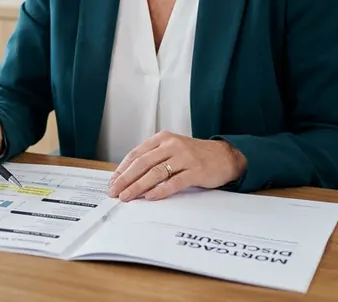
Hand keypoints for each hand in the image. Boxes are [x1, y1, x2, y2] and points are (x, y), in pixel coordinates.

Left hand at [107, 131, 246, 201]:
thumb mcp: (172, 149)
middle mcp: (172, 145)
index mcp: (162, 139)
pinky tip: (150, 197)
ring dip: (138, 186)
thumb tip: (128, 177)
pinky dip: (160, 190)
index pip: (136, 154)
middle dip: (126, 179)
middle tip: (115, 191)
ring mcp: (184, 157)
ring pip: (155, 173)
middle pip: (142, 163)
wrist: (225, 156)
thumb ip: (153, 158)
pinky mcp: (196, 170)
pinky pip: (174, 182)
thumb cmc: (195, 155)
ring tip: (127, 197)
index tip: (112, 182)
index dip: (122, 169)